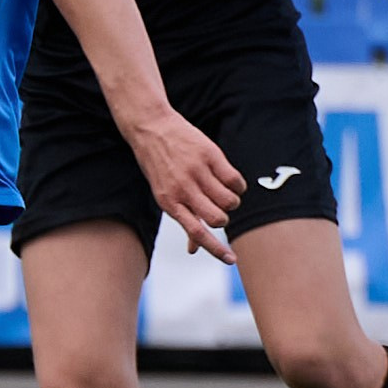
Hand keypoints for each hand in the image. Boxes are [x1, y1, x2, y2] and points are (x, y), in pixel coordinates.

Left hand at [125, 109, 243, 264]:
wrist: (150, 127)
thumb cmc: (159, 166)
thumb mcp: (163, 194)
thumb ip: (183, 220)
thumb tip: (193, 250)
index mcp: (169, 203)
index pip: (196, 233)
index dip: (216, 249)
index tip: (232, 260)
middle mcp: (183, 189)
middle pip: (217, 218)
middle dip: (222, 218)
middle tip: (215, 205)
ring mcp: (197, 172)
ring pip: (229, 201)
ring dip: (231, 201)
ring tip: (221, 191)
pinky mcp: (210, 156)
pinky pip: (235, 180)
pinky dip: (237, 185)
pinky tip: (228, 180)